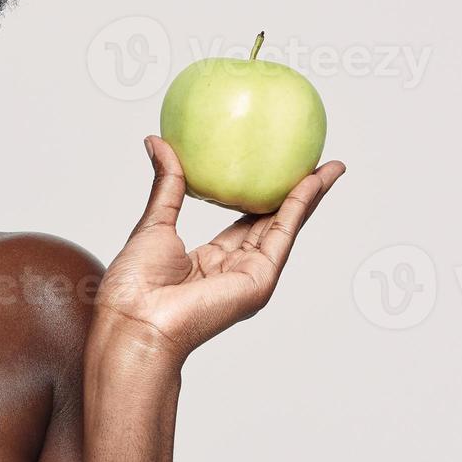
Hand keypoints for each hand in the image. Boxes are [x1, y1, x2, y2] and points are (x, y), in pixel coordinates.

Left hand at [92, 135, 345, 365]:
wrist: (134, 319)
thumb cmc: (133, 286)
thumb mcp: (154, 223)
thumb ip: (167, 185)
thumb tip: (157, 142)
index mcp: (210, 263)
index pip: (244, 223)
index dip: (262, 196)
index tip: (276, 170)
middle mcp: (235, 271)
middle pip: (273, 225)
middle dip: (296, 195)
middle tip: (315, 163)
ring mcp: (250, 277)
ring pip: (285, 227)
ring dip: (309, 196)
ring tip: (328, 168)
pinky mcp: (259, 280)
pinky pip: (282, 235)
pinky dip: (299, 207)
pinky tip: (312, 182)